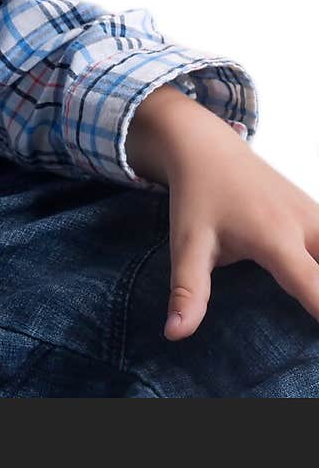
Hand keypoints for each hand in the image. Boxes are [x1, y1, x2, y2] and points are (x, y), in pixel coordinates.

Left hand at [163, 131, 318, 339]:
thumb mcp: (187, 243)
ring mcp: (312, 211)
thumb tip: (175, 334)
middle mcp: (303, 223)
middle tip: (314, 319)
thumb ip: (188, 290)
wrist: (204, 145)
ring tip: (314, 294)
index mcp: (275, 238)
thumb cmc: (196, 196)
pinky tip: (315, 270)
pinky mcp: (312, 207)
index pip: (314, 286)